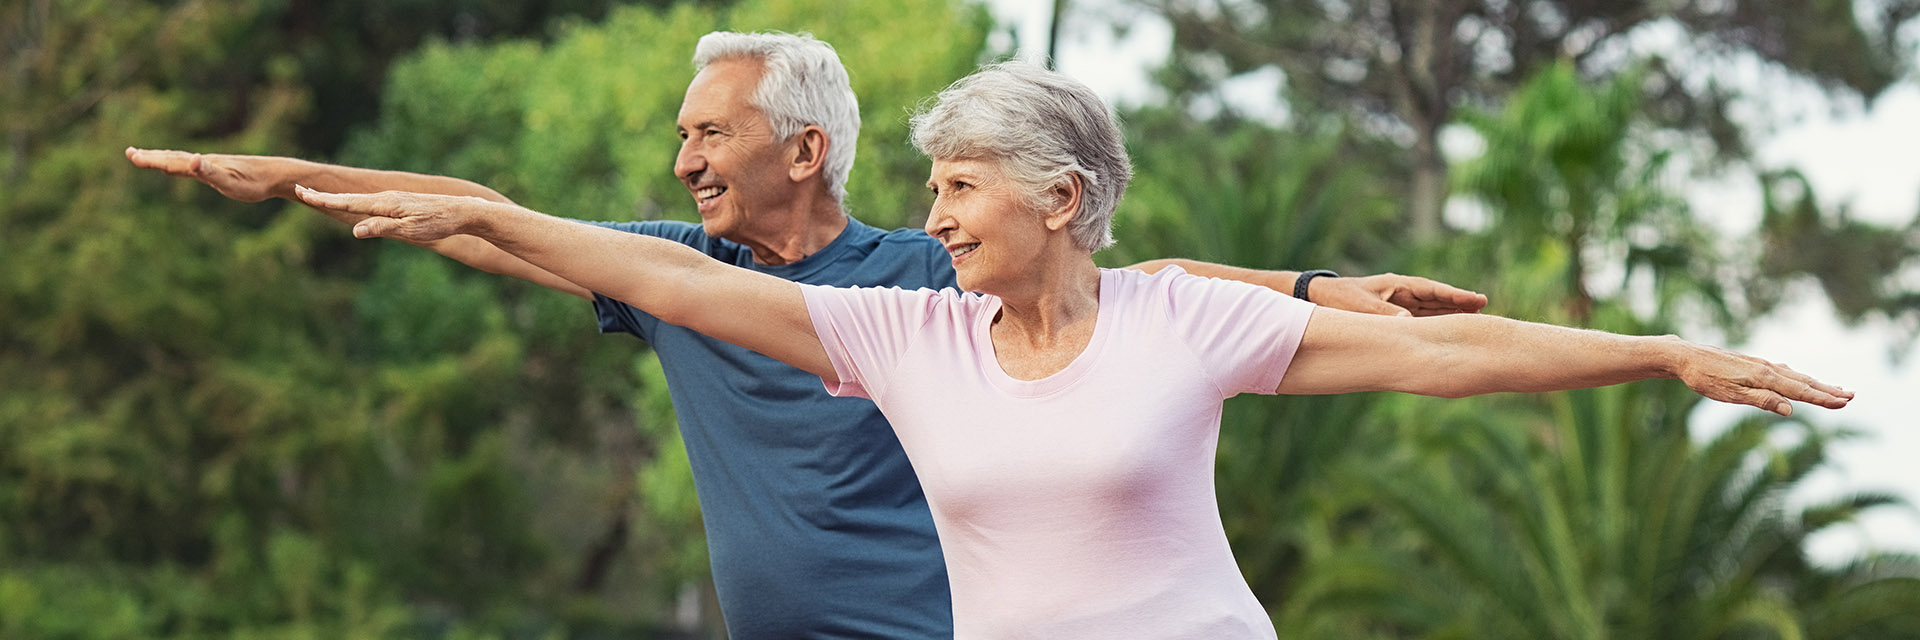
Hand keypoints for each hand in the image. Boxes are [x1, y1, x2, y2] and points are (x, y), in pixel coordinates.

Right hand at [125, 147, 288, 202]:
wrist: (275, 175)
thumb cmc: (253, 182)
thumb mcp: (229, 180)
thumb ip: (209, 171)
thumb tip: (192, 159)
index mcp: (201, 165)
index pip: (171, 161)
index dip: (151, 160)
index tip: (131, 155)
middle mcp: (204, 161)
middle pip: (172, 157)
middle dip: (150, 156)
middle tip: (130, 153)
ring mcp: (211, 164)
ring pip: (182, 159)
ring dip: (162, 157)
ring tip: (147, 156)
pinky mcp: (220, 169)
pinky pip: (194, 165)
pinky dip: (181, 163)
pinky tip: (185, 165)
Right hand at [293, 187, 495, 242]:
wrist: (463, 211)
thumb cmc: (439, 223)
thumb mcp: (410, 231)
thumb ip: (382, 229)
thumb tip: (355, 230)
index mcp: (385, 204)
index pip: (347, 202)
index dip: (324, 199)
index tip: (302, 192)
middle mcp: (386, 198)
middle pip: (349, 198)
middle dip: (324, 195)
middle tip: (299, 189)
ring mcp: (394, 200)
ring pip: (359, 200)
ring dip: (337, 198)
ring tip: (317, 196)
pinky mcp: (401, 204)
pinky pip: (371, 203)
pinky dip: (354, 202)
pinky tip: (352, 204)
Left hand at [1313, 273, 1488, 316]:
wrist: (1316, 299)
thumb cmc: (1337, 298)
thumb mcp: (1361, 306)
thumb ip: (1384, 314)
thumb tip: (1409, 323)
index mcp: (1397, 286)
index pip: (1433, 290)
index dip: (1455, 296)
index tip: (1477, 300)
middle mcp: (1401, 294)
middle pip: (1437, 300)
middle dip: (1459, 304)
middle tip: (1485, 307)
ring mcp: (1398, 305)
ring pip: (1430, 311)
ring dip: (1449, 315)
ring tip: (1474, 320)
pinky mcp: (1391, 317)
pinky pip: (1417, 322)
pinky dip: (1432, 326)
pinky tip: (1446, 333)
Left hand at [1672, 341, 1851, 415]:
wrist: (1685, 356)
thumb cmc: (1705, 378)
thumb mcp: (1731, 394)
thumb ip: (1762, 401)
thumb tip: (1791, 409)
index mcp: (1764, 377)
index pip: (1800, 391)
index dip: (1823, 398)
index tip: (1844, 402)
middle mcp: (1767, 368)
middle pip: (1803, 382)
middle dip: (1828, 390)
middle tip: (1853, 396)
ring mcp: (1760, 365)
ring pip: (1795, 376)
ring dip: (1817, 383)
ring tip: (1836, 388)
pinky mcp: (1752, 364)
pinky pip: (1783, 372)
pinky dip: (1798, 378)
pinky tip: (1800, 380)